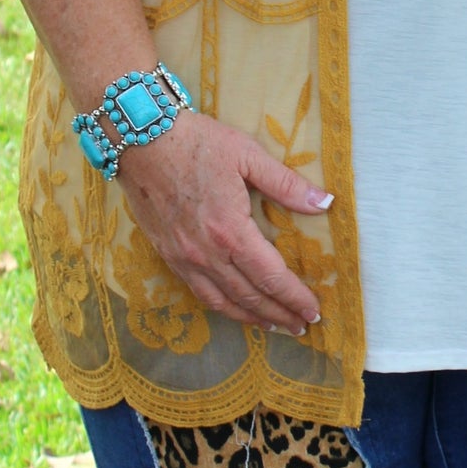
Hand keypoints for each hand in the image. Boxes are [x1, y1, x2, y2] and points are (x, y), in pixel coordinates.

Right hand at [117, 111, 332, 336]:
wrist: (141, 141)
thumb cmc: (198, 143)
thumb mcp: (247, 155)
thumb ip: (286, 184)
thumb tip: (325, 202)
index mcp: (231, 231)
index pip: (271, 276)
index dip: (294, 297)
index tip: (314, 310)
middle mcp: (207, 254)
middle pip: (249, 296)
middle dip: (279, 315)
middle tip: (302, 326)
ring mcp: (184, 258)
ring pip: (223, 302)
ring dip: (251, 318)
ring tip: (273, 326)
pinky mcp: (168, 255)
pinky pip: (199, 292)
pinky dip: (222, 306)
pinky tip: (233, 306)